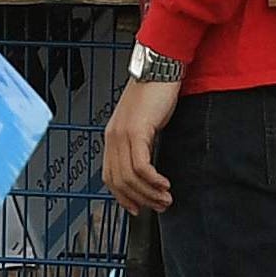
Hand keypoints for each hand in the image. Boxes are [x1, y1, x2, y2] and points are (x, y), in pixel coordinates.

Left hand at [102, 76, 179, 214]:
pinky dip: (153, 180)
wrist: (160, 68)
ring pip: (131, 177)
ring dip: (150, 193)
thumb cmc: (155, 92)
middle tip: (159, 206)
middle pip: (119, 181)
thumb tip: (147, 167)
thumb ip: (140, 142)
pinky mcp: (137, 131)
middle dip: (140, 199)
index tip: (137, 208)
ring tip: (165, 198)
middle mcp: (113, 137)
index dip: (123, 196)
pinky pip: (141, 166)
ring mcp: (123, 134)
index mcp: (112, 137)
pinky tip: (164, 184)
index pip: (110, 176)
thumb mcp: (143, 122)